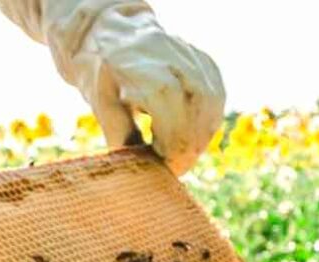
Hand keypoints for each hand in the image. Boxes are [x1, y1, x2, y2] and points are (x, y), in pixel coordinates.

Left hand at [0, 0, 225, 175]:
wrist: (115, 33)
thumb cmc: (103, 72)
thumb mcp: (101, 103)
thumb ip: (120, 135)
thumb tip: (143, 171)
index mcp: (143, 65)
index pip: (171, 111)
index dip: (171, 146)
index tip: (163, 169)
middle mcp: (173, 57)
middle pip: (197, 111)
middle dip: (187, 148)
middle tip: (174, 168)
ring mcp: (194, 58)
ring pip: (212, 107)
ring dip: (200, 139)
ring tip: (180, 155)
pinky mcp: (206, 64)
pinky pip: (217, 99)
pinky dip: (207, 123)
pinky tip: (191, 135)